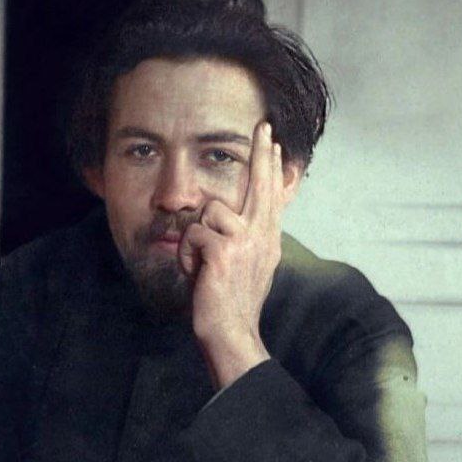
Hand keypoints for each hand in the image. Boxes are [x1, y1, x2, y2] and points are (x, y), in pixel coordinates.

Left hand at [178, 121, 284, 388]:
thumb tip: (228, 221)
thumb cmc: (231, 305)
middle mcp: (262, 237)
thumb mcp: (246, 269)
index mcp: (268, 241)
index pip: (271, 197)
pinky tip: (195, 274)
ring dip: (195, 238)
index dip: (272, 170)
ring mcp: (246, 242)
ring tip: (200, 264)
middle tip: (263, 127)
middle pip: (260, 185)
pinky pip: (193, 234)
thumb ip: (244, 242)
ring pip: (210, 211)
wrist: (232, 334)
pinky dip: (186, 255)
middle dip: (261, 153)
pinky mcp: (224, 251)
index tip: (275, 146)